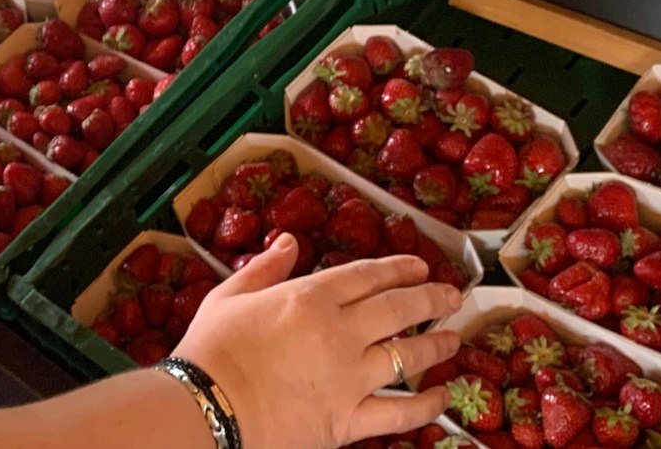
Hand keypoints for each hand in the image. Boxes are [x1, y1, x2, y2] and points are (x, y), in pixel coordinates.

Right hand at [172, 235, 462, 448]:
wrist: (207, 409)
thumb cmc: (210, 351)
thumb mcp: (229, 296)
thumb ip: (265, 268)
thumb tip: (290, 242)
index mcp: (310, 297)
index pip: (367, 275)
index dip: (399, 268)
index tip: (419, 267)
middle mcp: (340, 332)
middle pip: (399, 308)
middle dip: (431, 299)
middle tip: (452, 296)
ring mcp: (350, 377)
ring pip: (408, 356)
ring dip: (437, 345)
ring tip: (454, 339)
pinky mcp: (349, 419)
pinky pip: (400, 412)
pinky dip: (426, 405)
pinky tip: (442, 396)